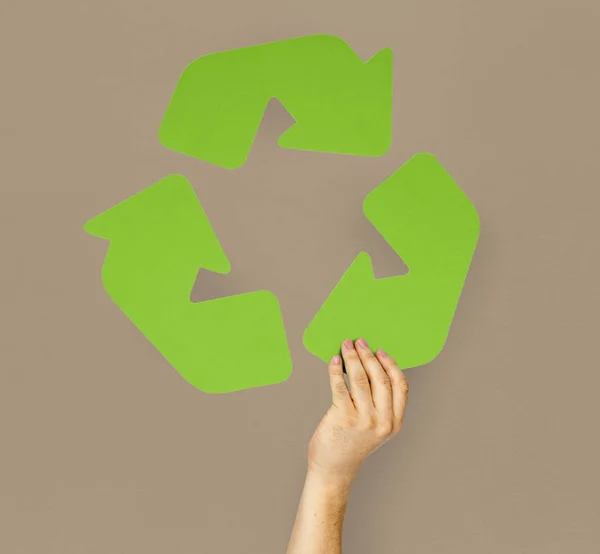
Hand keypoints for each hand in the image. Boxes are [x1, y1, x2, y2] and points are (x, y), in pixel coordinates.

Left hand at [307, 338, 408, 480]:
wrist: (334, 468)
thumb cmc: (352, 443)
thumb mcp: (376, 427)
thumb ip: (379, 404)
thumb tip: (370, 366)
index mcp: (394, 422)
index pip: (400, 386)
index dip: (390, 364)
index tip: (380, 350)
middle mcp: (382, 421)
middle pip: (380, 378)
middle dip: (369, 356)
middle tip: (359, 342)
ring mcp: (363, 420)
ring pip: (361, 379)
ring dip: (352, 357)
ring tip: (346, 345)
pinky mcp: (343, 417)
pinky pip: (340, 386)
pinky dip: (336, 370)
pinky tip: (334, 361)